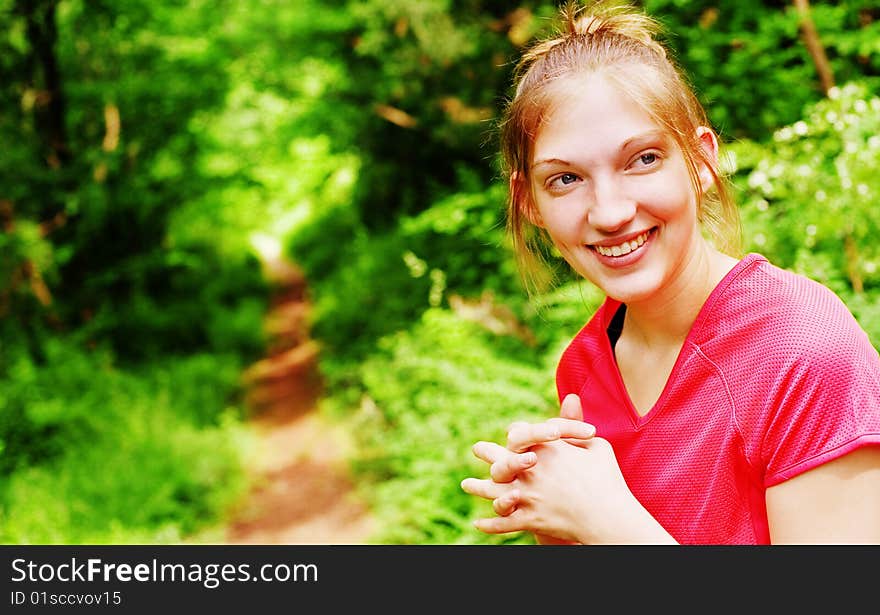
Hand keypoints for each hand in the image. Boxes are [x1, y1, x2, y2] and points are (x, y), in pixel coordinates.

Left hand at [461, 394, 672, 542]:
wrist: (609, 517)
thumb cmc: (607, 479)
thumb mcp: (596, 445)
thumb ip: (576, 425)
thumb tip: (570, 398)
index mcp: (546, 449)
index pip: (520, 434)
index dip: (516, 432)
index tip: (512, 434)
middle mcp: (531, 470)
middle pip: (499, 458)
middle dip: (486, 452)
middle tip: (477, 448)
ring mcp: (527, 495)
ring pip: (493, 491)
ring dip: (478, 488)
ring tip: (466, 484)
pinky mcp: (529, 519)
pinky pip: (502, 522)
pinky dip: (489, 525)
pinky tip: (477, 523)